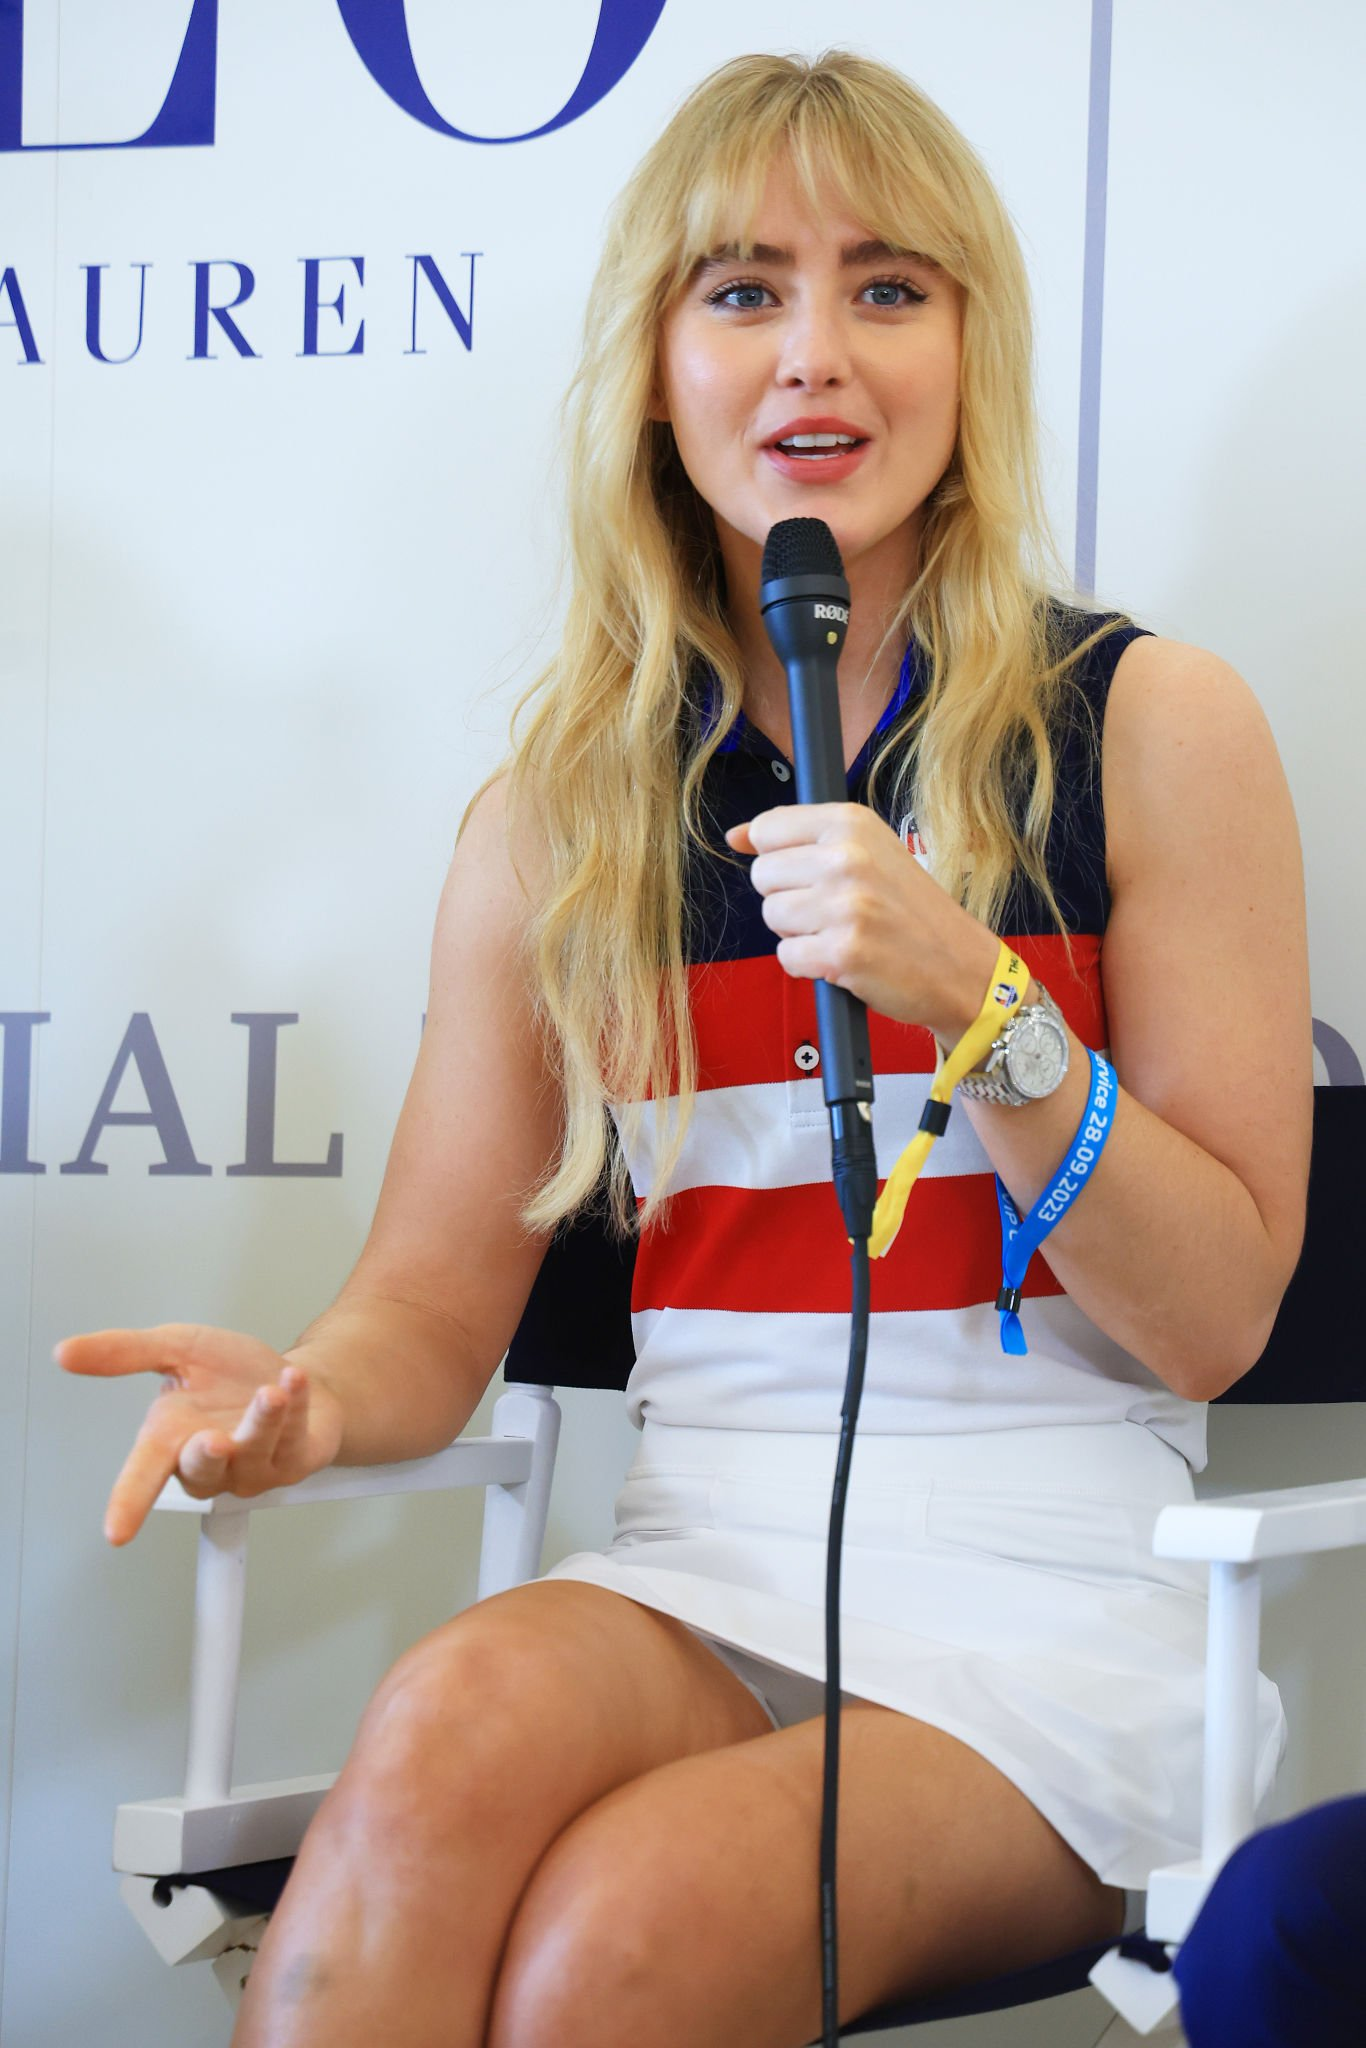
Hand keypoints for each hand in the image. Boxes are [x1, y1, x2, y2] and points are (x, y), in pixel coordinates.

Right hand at [56, 1324, 345, 1545]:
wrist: (293, 1378)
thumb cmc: (232, 1376)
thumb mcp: (176, 1349)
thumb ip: (125, 1352)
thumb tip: (63, 1352)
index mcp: (173, 1439)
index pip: (143, 1474)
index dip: (128, 1502)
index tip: (116, 1532)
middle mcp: (213, 1461)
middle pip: (201, 1472)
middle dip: (205, 1457)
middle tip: (210, 1440)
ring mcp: (256, 1465)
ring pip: (254, 1452)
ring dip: (262, 1422)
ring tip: (269, 1393)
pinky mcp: (295, 1458)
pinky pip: (294, 1436)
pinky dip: (295, 1404)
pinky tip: (292, 1380)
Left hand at [725, 803, 1000, 1039]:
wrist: (960, 966)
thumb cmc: (912, 911)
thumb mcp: (868, 851)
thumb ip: (800, 838)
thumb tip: (736, 835)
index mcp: (851, 823)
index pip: (767, 828)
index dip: (777, 858)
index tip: (805, 874)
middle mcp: (846, 857)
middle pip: (763, 875)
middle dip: (789, 898)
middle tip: (833, 909)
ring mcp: (844, 905)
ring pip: (771, 916)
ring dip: (798, 933)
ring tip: (840, 932)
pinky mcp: (842, 951)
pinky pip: (787, 956)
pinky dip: (809, 965)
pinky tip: (843, 959)